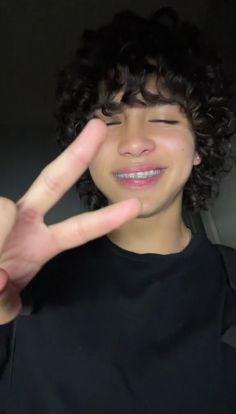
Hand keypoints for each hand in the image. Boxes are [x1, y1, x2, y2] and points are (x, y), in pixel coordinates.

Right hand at [0, 119, 141, 323]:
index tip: (135, 205)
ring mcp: (5, 213)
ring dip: (0, 237)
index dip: (106, 218)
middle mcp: (24, 220)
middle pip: (53, 181)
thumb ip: (4, 300)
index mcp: (40, 244)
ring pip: (5, 208)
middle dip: (77, 156)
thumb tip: (0, 276)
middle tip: (100, 128)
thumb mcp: (1, 304)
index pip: (78, 229)